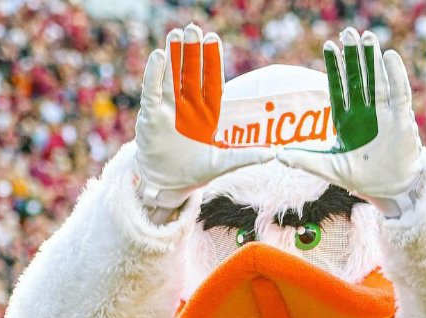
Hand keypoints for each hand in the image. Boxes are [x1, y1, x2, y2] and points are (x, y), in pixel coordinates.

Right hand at [134, 25, 273, 213]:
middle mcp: (187, 105)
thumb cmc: (195, 169)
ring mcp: (168, 108)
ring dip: (173, 56)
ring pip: (171, 76)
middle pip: (190, 73)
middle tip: (193, 28)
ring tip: (176, 34)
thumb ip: (246, 156)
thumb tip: (274, 154)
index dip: (211, 60)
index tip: (213, 38)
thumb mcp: (223, 163)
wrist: (166, 182)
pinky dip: (154, 75)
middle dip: (192, 51)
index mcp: (206, 111)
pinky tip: (158, 56)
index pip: (210, 80)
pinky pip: (152, 91)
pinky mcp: (151, 115)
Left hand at [277, 29, 421, 216]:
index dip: (334, 67)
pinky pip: (399, 93)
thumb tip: (277, 155)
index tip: (329, 45)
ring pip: (377, 80)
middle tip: (348, 32)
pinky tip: (389, 56)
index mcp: (347, 119)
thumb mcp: (330, 169)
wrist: (390, 189)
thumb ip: (305, 160)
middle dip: (353, 56)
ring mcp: (384, 114)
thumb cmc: (361, 177)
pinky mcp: (401, 120)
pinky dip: (395, 75)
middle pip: (358, 78)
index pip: (339, 87)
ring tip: (368, 36)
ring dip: (372, 59)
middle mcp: (365, 112)